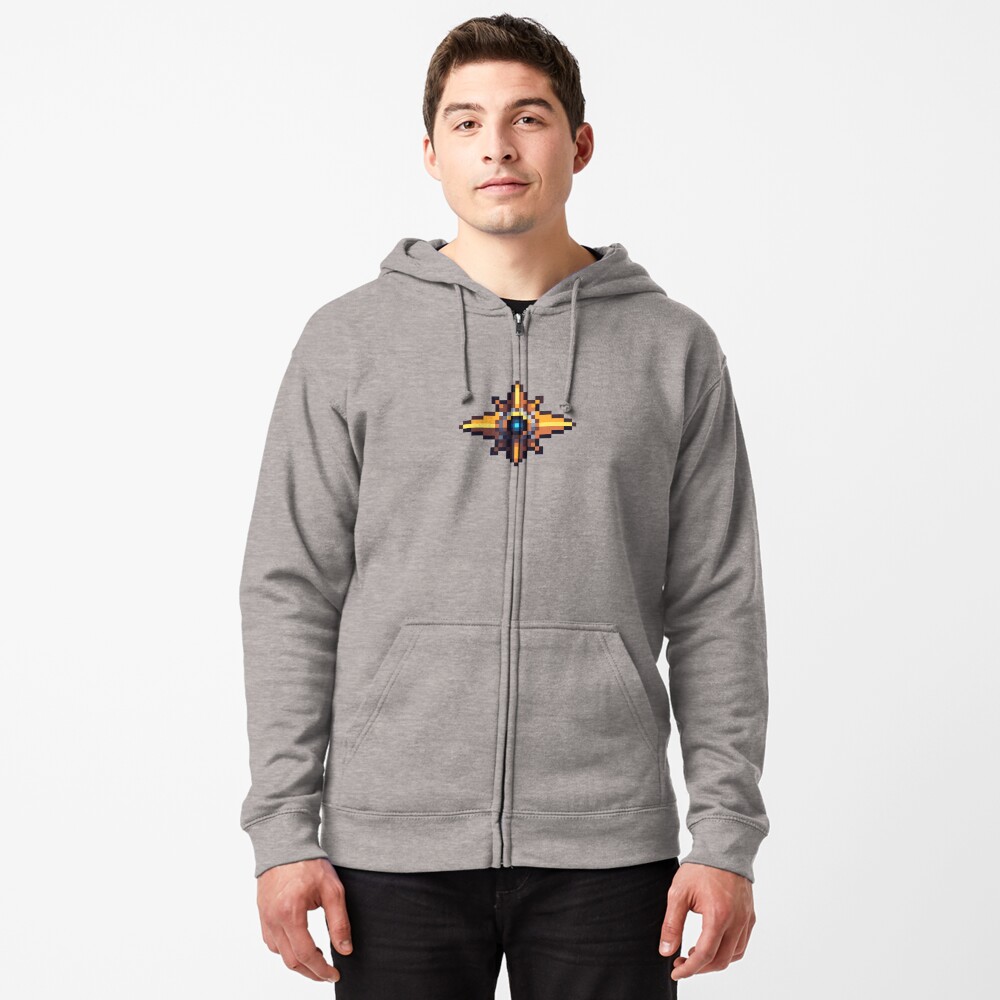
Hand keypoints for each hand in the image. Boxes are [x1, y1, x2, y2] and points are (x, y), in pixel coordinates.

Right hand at [256, 858, 353, 982]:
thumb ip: (339, 922)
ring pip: (279, 953)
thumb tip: (345, 950)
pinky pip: (271, 941)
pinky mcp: (262, 913)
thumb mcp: (332, 890)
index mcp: (291, 914)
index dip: (321, 970)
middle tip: (327, 974)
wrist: (286, 844)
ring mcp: (265, 917)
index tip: (334, 974)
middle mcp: (273, 919)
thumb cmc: (309, 863)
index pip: (305, 954)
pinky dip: (285, 949)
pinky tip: (298, 944)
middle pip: (290, 960)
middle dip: (310, 972)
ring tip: (316, 959)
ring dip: (297, 962)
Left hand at [658, 861, 755, 980]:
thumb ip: (672, 924)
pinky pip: (742, 943)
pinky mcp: (750, 915)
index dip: (689, 969)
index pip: (705, 955)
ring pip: (734, 955)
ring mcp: (746, 919)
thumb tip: (665, 951)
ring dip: (715, 961)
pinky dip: (728, 951)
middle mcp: (737, 921)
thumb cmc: (700, 868)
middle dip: (700, 968)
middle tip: (682, 963)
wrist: (723, 847)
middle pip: (721, 960)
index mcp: (718, 916)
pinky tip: (713, 943)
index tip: (675, 971)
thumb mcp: (678, 893)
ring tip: (695, 953)